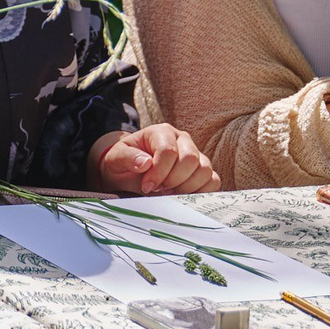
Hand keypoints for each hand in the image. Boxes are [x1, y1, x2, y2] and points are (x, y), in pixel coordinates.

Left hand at [92, 124, 219, 194]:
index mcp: (161, 132)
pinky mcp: (203, 171)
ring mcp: (196, 154)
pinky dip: (201, 192)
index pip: (168, 151)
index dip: (158, 172)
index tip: (146, 186)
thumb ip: (127, 158)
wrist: (128, 173)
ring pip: (204, 171)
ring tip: (168, 193)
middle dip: (172, 180)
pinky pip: (213, 181)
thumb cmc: (124, 164)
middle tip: (158, 189)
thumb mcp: (116, 159)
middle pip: (190, 159)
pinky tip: (182, 196)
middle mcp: (182, 140)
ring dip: (186, 188)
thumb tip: (145, 163)